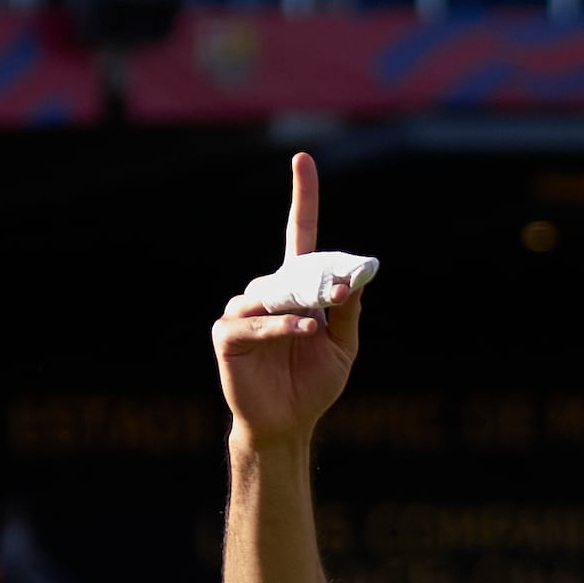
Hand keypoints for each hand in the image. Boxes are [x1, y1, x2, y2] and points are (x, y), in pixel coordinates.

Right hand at [212, 152, 371, 448]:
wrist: (287, 423)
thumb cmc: (313, 384)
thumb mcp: (343, 347)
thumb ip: (348, 313)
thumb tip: (356, 277)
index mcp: (295, 290)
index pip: (298, 234)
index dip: (302, 197)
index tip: (303, 159)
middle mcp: (266, 293)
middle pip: (292, 271)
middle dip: (317, 283)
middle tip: (340, 295)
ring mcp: (242, 312)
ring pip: (271, 293)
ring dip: (299, 305)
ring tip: (317, 324)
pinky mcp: (227, 336)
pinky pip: (254, 322)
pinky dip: (281, 326)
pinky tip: (303, 331)